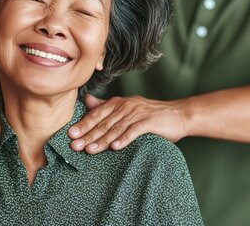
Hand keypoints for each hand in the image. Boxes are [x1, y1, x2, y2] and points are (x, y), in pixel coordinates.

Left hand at [67, 94, 187, 153]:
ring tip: (90, 150)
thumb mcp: (127, 108)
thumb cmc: (150, 115)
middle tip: (75, 146)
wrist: (178, 115)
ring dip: (102, 140)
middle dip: (88, 135)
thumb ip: (107, 106)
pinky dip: (124, 139)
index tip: (71, 135)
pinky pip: (134, 131)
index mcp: (118, 103)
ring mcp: (137, 113)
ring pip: (115, 128)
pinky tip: (115, 147)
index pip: (97, 114)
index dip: (83, 125)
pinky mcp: (149, 122)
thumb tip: (87, 100)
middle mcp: (126, 106)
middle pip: (103, 123)